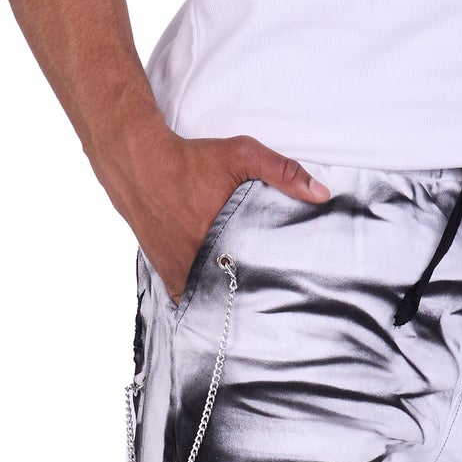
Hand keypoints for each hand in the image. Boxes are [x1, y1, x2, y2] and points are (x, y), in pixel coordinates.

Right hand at [112, 127, 329, 304]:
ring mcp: (179, 274)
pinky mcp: (167, 274)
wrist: (139, 164)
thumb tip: (321, 195)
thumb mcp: (241, 155)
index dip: (271, 289)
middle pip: (233, 295)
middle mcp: (197, 265)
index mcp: (219, 243)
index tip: (285, 294)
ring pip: (211, 301)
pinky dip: (203, 301)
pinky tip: (218, 302)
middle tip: (271, 304)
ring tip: (247, 305)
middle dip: (251, 299)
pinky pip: (189, 299)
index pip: (255, 282)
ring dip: (227, 302)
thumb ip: (283, 172)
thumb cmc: (191, 160)